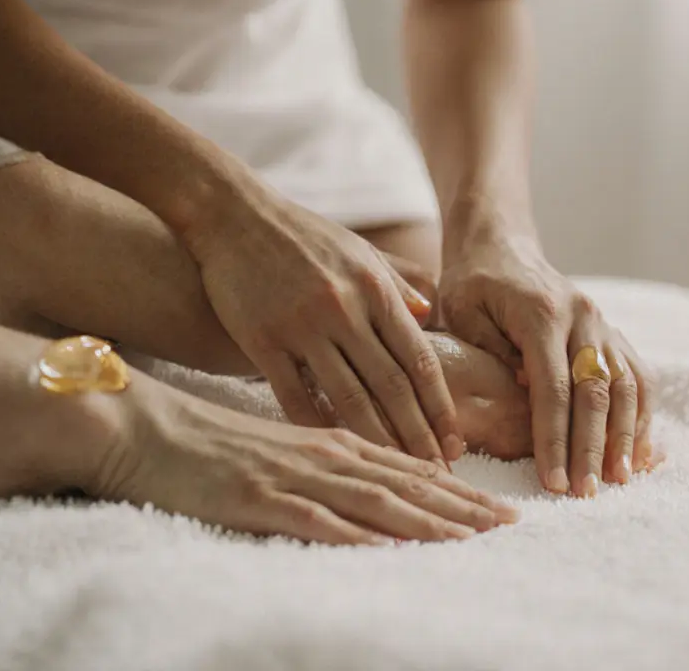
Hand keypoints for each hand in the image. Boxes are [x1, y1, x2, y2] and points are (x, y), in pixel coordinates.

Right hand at [85, 378, 517, 544]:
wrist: (147, 426)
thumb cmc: (215, 435)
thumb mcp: (287, 433)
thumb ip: (335, 441)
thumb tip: (375, 452)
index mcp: (337, 437)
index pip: (413, 466)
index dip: (461, 490)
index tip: (500, 509)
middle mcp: (328, 453)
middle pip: (409, 482)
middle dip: (463, 507)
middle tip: (508, 526)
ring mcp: (297, 475)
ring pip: (377, 498)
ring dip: (428, 521)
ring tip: (470, 540)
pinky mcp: (261, 497)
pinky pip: (319, 519)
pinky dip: (359, 534)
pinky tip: (389, 547)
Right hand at [182, 182, 461, 467]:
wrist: (233, 214)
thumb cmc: (302, 234)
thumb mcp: (360, 251)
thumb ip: (396, 285)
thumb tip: (429, 315)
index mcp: (376, 290)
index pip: (421, 360)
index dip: (441, 407)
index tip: (455, 444)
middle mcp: (347, 310)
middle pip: (394, 386)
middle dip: (419, 435)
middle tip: (437, 474)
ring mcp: (305, 326)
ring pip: (350, 397)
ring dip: (378, 442)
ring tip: (395, 475)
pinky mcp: (263, 339)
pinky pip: (294, 395)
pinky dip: (316, 428)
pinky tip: (334, 456)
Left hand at [438, 235, 659, 496]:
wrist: (501, 247)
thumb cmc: (471, 286)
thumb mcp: (461, 312)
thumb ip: (490, 352)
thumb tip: (525, 396)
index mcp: (542, 313)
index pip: (554, 387)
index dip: (555, 439)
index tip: (553, 482)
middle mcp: (583, 317)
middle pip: (596, 392)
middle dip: (593, 448)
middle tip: (585, 493)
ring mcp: (604, 324)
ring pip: (628, 385)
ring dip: (625, 437)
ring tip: (618, 481)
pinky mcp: (613, 333)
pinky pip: (638, 377)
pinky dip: (643, 416)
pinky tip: (638, 453)